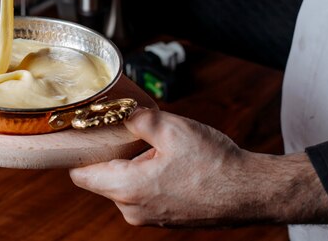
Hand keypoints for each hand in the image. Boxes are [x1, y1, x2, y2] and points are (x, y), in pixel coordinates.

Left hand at [69, 108, 327, 226]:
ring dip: (129, 164)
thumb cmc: (215, 164)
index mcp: (127, 189)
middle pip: (100, 178)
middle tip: (127, 131)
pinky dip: (144, 176)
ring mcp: (146, 217)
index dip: (78, 152)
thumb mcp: (172, 128)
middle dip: (109, 154)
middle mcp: (131, 209)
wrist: (250, 192)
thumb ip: (136, 117)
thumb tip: (115, 109)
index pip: (79, 175)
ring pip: (121, 185)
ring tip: (154, 146)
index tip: (84, 133)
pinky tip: (166, 162)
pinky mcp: (160, 217)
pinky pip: (139, 193)